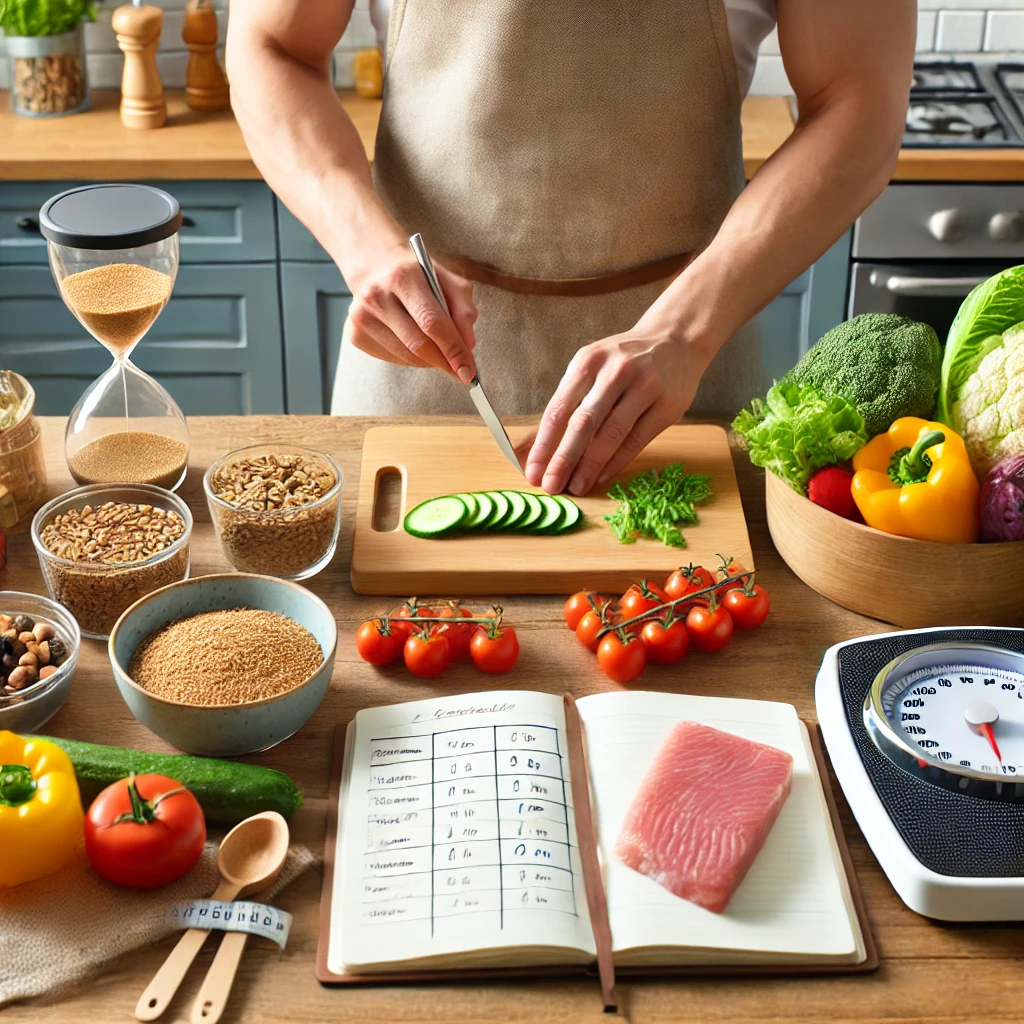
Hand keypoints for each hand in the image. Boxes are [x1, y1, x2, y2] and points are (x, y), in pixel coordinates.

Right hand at [346, 238, 477, 382]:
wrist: (377, 267)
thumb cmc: (417, 275)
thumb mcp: (447, 280)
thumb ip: (463, 309)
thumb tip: (468, 345)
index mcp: (402, 276)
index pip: (431, 322)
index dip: (453, 350)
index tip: (468, 370)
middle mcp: (376, 295)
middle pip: (418, 344)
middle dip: (444, 362)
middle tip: (460, 369)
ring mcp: (361, 316)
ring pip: (406, 357)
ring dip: (429, 362)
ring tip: (438, 352)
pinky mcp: (354, 334)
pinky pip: (392, 360)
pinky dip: (411, 360)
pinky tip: (415, 345)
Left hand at [522, 323, 712, 495]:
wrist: (675, 339)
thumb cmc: (622, 361)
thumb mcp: (589, 368)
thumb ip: (563, 405)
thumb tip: (528, 446)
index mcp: (588, 361)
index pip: (559, 409)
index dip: (543, 445)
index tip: (532, 471)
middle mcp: (615, 372)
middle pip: (583, 424)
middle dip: (563, 459)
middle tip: (551, 486)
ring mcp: (644, 387)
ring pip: (611, 435)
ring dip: (590, 466)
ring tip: (576, 487)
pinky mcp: (667, 405)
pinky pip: (636, 441)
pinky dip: (616, 462)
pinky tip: (601, 476)